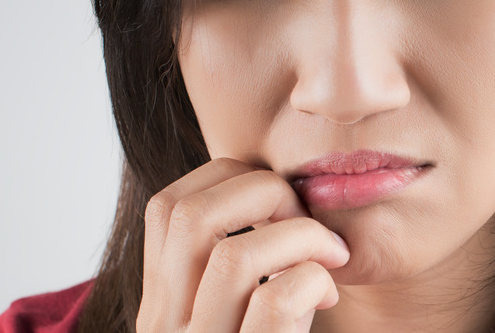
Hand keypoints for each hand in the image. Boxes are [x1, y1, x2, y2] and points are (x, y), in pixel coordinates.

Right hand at [136, 158, 349, 331]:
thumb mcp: (235, 311)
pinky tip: (328, 294)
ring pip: (234, 257)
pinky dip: (314, 280)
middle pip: (191, 217)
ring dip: (301, 237)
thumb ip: (239, 264)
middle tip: (308, 217)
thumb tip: (276, 194)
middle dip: (265, 191)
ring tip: (331, 254)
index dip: (229, 177)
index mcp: (162, 304)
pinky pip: (276, 302)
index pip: (167, 207)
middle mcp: (166, 328)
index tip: (277, 200)